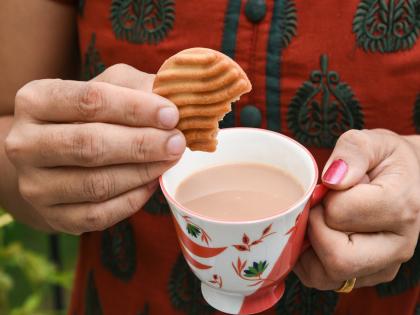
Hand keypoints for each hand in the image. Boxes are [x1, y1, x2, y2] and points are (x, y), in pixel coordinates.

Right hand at [5, 64, 185, 233]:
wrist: (55, 159)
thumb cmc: (88, 117)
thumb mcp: (107, 88)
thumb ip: (136, 87)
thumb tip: (173, 96)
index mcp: (36, 100)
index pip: (90, 101)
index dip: (136, 108)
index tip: (172, 115)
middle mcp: (25, 144)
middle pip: (91, 145)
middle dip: (143, 144)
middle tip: (178, 142)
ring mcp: (35, 185)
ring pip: (97, 184)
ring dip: (143, 172)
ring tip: (171, 160)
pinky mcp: (53, 217)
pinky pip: (99, 215)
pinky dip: (133, 199)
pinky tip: (152, 183)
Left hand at [294, 129, 419, 289]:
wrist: (408, 181)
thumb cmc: (386, 160)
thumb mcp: (372, 142)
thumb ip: (352, 152)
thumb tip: (333, 180)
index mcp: (401, 206)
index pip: (339, 214)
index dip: (322, 199)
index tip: (327, 188)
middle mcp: (398, 245)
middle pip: (338, 259)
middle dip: (314, 230)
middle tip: (318, 208)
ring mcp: (385, 265)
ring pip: (329, 275)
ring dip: (309, 248)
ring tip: (317, 220)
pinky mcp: (369, 275)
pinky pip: (325, 280)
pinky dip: (309, 260)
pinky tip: (316, 235)